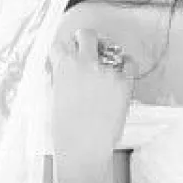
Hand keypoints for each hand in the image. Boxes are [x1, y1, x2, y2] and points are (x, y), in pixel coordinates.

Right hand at [48, 28, 136, 167]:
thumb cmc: (65, 129)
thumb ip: (61, 78)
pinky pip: (129, 62)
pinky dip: (125, 65)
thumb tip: (66, 69)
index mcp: (63, 66)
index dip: (63, 50)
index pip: (60, 45)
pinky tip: (121, 72)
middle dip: (85, 40)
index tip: (67, 54)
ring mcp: (106, 71)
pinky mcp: (124, 82)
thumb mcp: (54, 96)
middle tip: (87, 48)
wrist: (84, 147)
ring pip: (110, 48)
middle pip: (86, 35)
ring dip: (107, 54)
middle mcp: (85, 63)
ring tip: (105, 67)